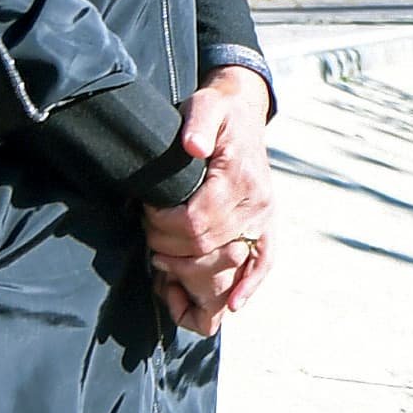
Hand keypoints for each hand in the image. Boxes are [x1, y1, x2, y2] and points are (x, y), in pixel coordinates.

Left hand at [144, 66, 272, 332]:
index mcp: (240, 177)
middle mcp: (258, 202)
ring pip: (228, 260)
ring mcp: (265, 216)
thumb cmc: (217, 111)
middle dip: (170, 248)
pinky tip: (231, 306)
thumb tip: (193, 145)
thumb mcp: (204, 106)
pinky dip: (248, 287)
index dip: (164, 227)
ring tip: (164, 262)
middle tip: (148, 238)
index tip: (145, 215)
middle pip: (208, 245)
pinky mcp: (267, 224)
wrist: (244, 110)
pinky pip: (264, 263)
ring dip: (193, 269)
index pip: (198, 221)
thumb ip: (198, 124)